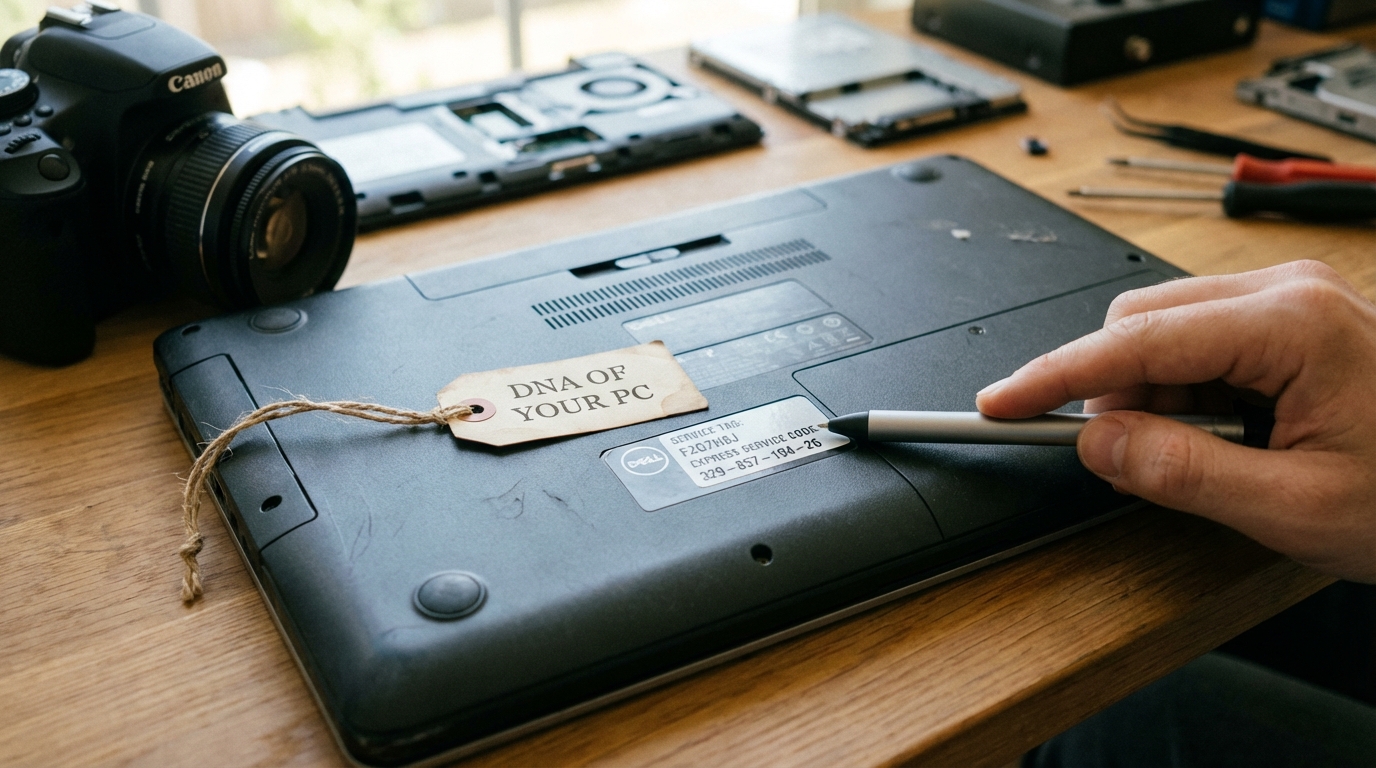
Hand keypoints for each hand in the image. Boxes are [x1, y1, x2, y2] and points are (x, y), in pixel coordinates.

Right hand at [976, 261, 1375, 582]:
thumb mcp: (1296, 507)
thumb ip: (1184, 473)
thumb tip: (1096, 444)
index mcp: (1292, 324)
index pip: (1134, 340)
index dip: (1055, 377)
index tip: (1000, 404)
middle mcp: (1287, 293)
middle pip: (1139, 325)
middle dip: (1113, 394)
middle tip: (1134, 462)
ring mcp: (1289, 301)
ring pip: (1161, 333)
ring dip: (1152, 397)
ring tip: (1212, 458)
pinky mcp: (1288, 321)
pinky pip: (1196, 343)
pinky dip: (1184, 393)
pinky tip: (1226, 437)